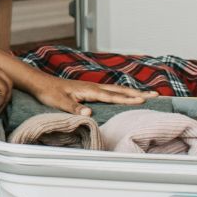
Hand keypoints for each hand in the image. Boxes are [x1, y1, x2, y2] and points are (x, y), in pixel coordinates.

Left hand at [26, 73, 153, 115]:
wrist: (40, 83)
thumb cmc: (49, 92)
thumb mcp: (59, 102)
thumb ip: (74, 107)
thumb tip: (88, 113)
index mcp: (89, 90)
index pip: (112, 96)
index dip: (127, 99)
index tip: (143, 101)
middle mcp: (93, 87)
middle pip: (120, 90)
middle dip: (138, 93)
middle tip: (156, 95)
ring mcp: (92, 87)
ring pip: (117, 90)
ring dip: (132, 92)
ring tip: (148, 94)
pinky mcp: (89, 89)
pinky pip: (110, 91)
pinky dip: (122, 93)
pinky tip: (125, 96)